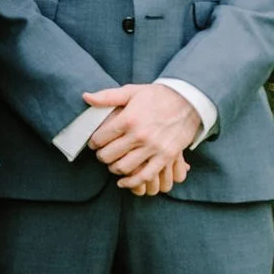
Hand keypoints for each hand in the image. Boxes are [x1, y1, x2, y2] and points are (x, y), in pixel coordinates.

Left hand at [84, 85, 201, 195]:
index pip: (100, 138)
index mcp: (128, 119)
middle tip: (101, 154)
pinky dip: (132, 182)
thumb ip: (107, 97)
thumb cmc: (156, 96)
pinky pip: (146, 176)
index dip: (93, 142)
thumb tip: (85, 97)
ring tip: (112, 164)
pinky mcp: (166, 157)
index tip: (94, 143)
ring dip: (114, 168)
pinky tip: (123, 182)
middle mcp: (140, 135)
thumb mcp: (131, 91)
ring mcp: (154, 148)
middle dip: (101, 156)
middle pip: (109, 155)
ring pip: (124, 167)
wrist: (187, 102)